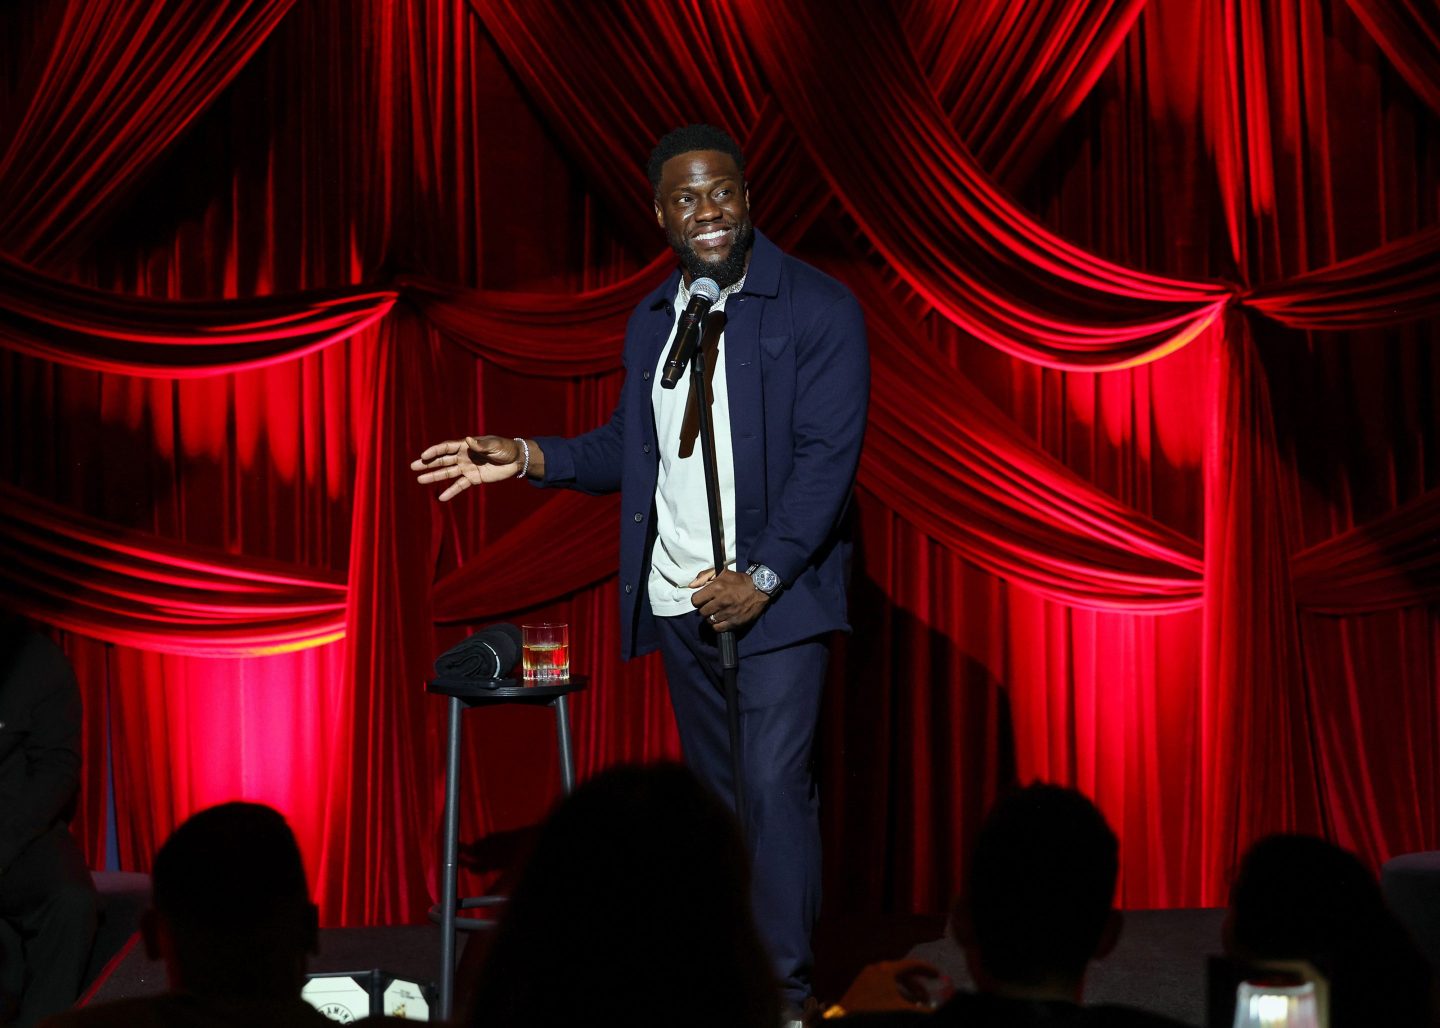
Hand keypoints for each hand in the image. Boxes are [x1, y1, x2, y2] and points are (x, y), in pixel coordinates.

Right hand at [412, 435, 521, 500]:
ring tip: (420, 480)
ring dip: (434, 476)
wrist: (516, 460)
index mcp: (466, 445)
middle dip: (428, 463)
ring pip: (447, 473)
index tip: (423, 456)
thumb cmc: (505, 449)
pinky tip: (441, 498)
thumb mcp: (494, 446)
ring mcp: (467, 467)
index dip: (434, 451)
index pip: (446, 448)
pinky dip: (451, 491)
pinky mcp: (473, 478)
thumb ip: (481, 445)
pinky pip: (460, 485)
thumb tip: (468, 440)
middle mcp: (463, 456)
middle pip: (442, 460)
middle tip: (413, 467)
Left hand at [688, 568, 770, 630]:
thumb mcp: (722, 572)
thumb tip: (691, 586)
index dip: (697, 600)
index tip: (702, 599)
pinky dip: (718, 625)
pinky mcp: (735, 622)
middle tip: (711, 605)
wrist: (760, 589)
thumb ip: (704, 576)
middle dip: (705, 608)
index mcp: (716, 588)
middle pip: (702, 612)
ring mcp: (728, 613)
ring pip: (710, 620)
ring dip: (712, 617)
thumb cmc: (739, 580)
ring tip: (718, 612)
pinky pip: (718, 628)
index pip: (695, 600)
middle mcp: (721, 601)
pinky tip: (722, 619)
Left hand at [836, 959, 950, 1012]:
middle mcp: (876, 969)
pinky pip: (881, 987)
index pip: (912, 964)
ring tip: (913, 1005)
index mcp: (886, 969)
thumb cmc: (875, 1012)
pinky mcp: (859, 988)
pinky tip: (897, 1008)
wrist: (845, 1020)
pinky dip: (893, 995)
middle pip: (902, 973)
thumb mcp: (902, 1011)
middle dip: (917, 986)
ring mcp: (866, 977)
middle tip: (927, 998)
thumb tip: (937, 1011)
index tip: (938, 975)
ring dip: (905, 993)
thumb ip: (922, 1011)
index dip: (927, 970)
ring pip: (891, 981)